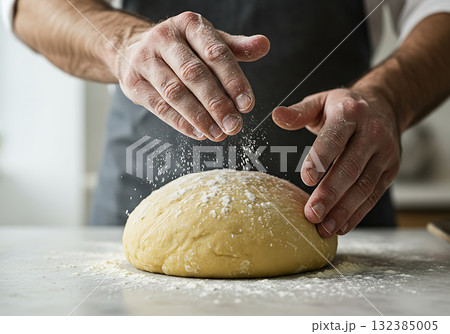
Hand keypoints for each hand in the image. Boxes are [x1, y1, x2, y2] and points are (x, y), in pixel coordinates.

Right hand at [113, 11, 269, 140]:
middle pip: (194, 74)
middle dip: (217, 103)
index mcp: (188, 24)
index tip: (246, 104)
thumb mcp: (206, 41)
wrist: (131, 48)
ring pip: (175, 92)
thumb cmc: (179, 48)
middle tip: (234, 125)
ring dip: (200, 117)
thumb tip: (263, 45)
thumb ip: (235, 48)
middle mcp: (164, 39)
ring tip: (219, 133)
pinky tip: (198, 132)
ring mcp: (145, 60)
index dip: (233, 80)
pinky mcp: (134, 83)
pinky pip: (159, 106)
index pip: (215, 53)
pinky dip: (181, 122)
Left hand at [272, 88, 400, 236]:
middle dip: (330, 193)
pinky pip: (374, 195)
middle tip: (312, 214)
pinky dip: (357, 213)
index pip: (335, 138)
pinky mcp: (391, 170)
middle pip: (350, 167)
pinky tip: (341, 226)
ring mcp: (385, 153)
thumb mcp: (321, 101)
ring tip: (324, 228)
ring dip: (344, 210)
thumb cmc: (345, 107)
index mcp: (350, 113)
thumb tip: (277, 115)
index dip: (321, 158)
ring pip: (364, 185)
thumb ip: (299, 112)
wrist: (386, 105)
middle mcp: (372, 133)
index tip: (307, 179)